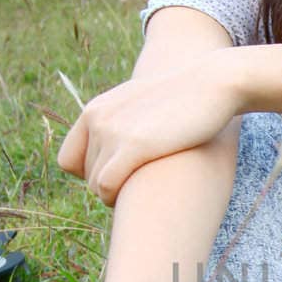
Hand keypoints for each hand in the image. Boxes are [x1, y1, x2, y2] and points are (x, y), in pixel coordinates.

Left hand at [57, 59, 241, 206]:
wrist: (212, 83)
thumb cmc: (185, 100)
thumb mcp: (142, 105)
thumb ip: (122, 123)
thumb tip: (117, 150)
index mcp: (95, 110)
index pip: (68, 160)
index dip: (89, 175)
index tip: (116, 177)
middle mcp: (97, 119)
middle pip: (85, 175)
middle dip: (108, 185)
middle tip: (137, 184)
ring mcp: (113, 131)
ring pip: (95, 184)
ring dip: (115, 195)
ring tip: (142, 188)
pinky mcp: (133, 146)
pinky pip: (106, 186)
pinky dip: (116, 198)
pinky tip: (137, 196)